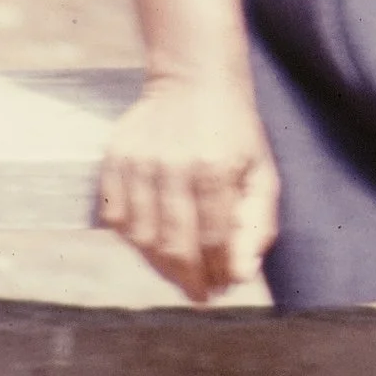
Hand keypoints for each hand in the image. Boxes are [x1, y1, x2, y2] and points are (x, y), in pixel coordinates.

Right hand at [98, 73, 278, 303]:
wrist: (193, 81)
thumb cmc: (234, 133)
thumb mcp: (261, 172)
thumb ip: (257, 225)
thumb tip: (241, 276)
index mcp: (215, 168)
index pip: (213, 240)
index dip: (218, 273)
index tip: (222, 288)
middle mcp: (173, 165)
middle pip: (175, 245)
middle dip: (189, 279)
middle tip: (199, 293)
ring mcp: (139, 162)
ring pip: (142, 238)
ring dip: (161, 266)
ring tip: (179, 272)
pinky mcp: (115, 159)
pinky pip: (115, 218)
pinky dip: (133, 240)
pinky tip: (153, 243)